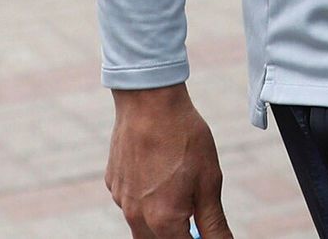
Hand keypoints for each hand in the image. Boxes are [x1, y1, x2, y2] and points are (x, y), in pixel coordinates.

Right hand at [107, 85, 232, 237]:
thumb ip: (214, 223)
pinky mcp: (113, 184)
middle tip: (195, 214)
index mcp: (163, 221)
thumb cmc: (184, 139)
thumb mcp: (209, 181)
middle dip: (179, 234)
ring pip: (142, 225)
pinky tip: (160, 171)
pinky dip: (147, 197)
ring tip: (180, 185)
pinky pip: (131, 202)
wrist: (149, 103)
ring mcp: (121, 201)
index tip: (208, 230)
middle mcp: (136, 217)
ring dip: (162, 218)